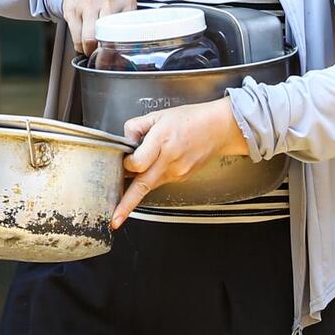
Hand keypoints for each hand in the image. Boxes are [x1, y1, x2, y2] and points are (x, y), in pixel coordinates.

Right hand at [61, 0, 134, 54]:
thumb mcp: (124, 3)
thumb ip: (127, 22)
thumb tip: (129, 49)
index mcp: (126, 1)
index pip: (128, 31)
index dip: (122, 47)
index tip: (119, 55)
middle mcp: (108, 1)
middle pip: (108, 36)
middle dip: (104, 51)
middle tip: (104, 54)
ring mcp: (89, 4)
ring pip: (89, 39)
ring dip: (90, 50)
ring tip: (92, 49)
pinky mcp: (72, 10)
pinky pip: (76, 37)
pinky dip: (79, 46)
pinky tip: (83, 43)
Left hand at [111, 99, 251, 228]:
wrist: (219, 128)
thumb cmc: (192, 119)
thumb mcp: (159, 115)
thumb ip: (136, 127)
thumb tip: (124, 142)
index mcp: (161, 140)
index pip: (136, 163)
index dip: (126, 164)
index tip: (124, 159)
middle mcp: (170, 160)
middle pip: (142, 186)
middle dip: (126, 205)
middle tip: (114, 219)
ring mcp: (177, 172)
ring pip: (150, 185)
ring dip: (137, 186)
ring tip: (133, 175)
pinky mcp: (181, 178)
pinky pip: (160, 181)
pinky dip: (152, 176)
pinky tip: (158, 163)